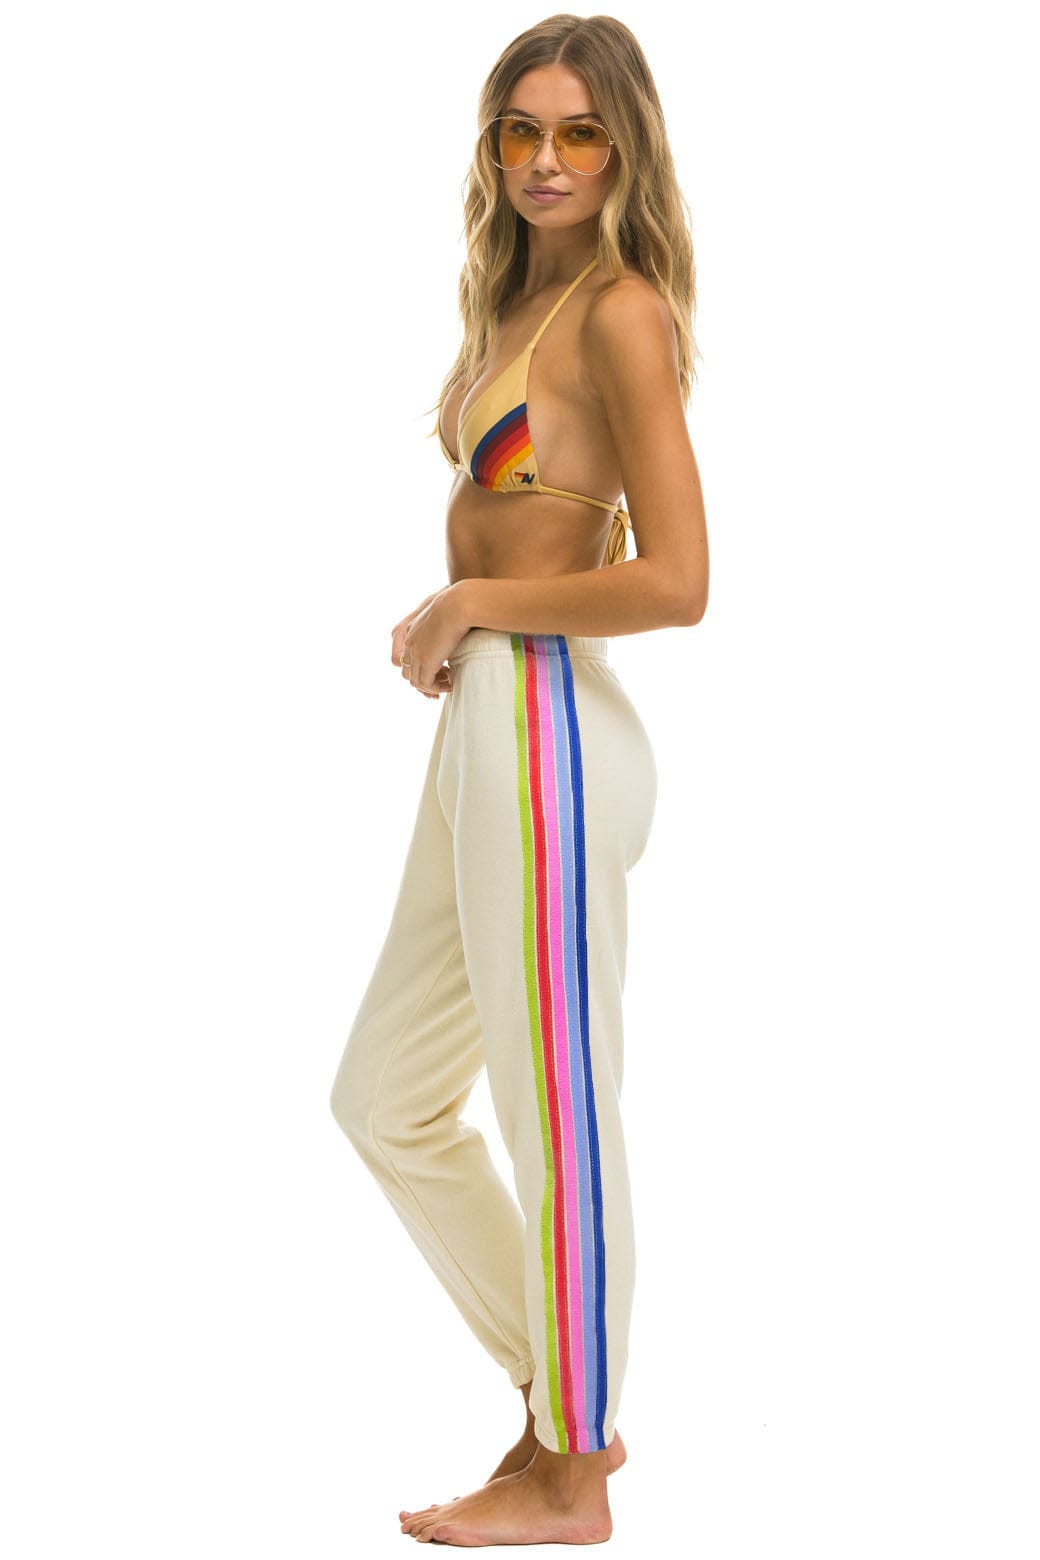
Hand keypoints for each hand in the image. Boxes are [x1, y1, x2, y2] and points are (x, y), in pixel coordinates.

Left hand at [390, 583, 469, 697]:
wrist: (458, 604)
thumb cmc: (457, 605)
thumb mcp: (443, 614)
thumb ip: (442, 623)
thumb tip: (453, 630)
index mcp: (410, 631)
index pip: (405, 658)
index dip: (419, 668)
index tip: (438, 670)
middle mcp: (409, 644)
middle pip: (408, 672)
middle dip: (424, 681)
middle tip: (443, 681)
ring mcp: (416, 653)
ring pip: (416, 681)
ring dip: (432, 686)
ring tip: (448, 683)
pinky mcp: (426, 661)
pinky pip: (426, 684)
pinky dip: (437, 688)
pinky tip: (450, 683)